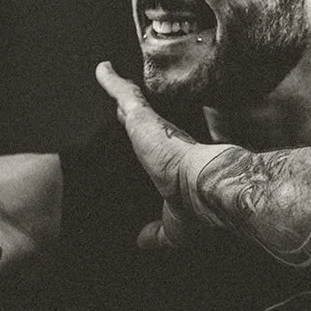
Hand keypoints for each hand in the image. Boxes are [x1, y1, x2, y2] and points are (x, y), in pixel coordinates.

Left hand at [95, 62, 236, 250]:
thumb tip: (141, 242)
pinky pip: (122, 94)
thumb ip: (156, 234)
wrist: (208, 188)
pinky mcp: (142, 118)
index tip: (141, 136)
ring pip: (133, 104)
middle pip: (143, 122)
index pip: (157, 148)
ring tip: (108, 75)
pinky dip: (111, 81)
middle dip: (133, 112)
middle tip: (122, 101)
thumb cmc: (197, 208)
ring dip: (122, 91)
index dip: (148, 140)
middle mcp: (166, 142)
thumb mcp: (172, 229)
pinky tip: (101, 69)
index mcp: (174, 166)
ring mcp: (155, 128)